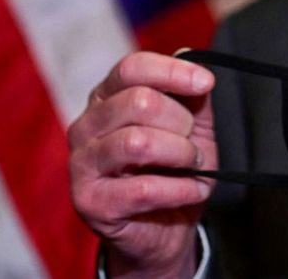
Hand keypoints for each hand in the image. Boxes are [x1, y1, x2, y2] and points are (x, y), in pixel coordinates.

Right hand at [68, 52, 216, 278]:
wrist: (164, 227)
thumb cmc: (174, 168)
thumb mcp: (191, 126)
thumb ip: (191, 95)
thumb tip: (192, 60)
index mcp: (107, 98)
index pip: (132, 68)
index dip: (172, 71)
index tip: (206, 83)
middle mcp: (86, 126)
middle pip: (138, 102)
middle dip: (181, 122)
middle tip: (195, 143)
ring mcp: (82, 164)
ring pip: (138, 142)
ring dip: (181, 154)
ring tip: (194, 165)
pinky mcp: (89, 202)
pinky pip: (143, 189)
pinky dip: (180, 189)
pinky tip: (192, 190)